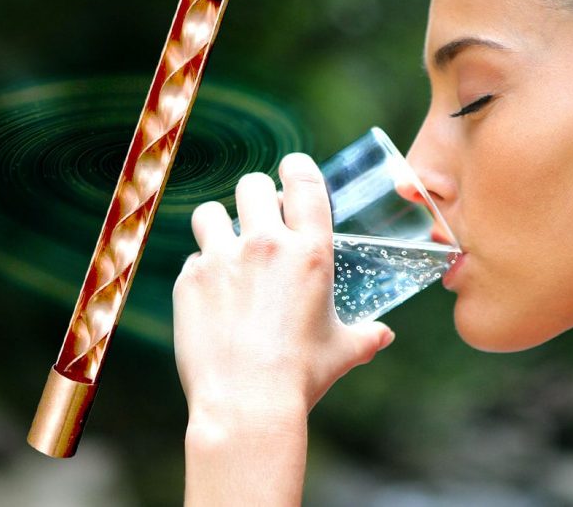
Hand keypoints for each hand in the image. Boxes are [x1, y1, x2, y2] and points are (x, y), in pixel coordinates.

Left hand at [173, 153, 395, 421]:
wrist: (246, 404)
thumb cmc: (301, 376)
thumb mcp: (342, 351)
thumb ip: (365, 336)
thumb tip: (383, 336)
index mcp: (310, 251)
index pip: (302, 180)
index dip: (296, 169)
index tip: (292, 173)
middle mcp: (265, 245)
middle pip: (252, 185)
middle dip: (256, 197)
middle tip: (259, 221)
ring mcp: (221, 259)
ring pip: (210, 213)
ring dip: (219, 225)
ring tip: (227, 251)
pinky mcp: (189, 281)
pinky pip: (193, 260)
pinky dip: (202, 273)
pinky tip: (213, 300)